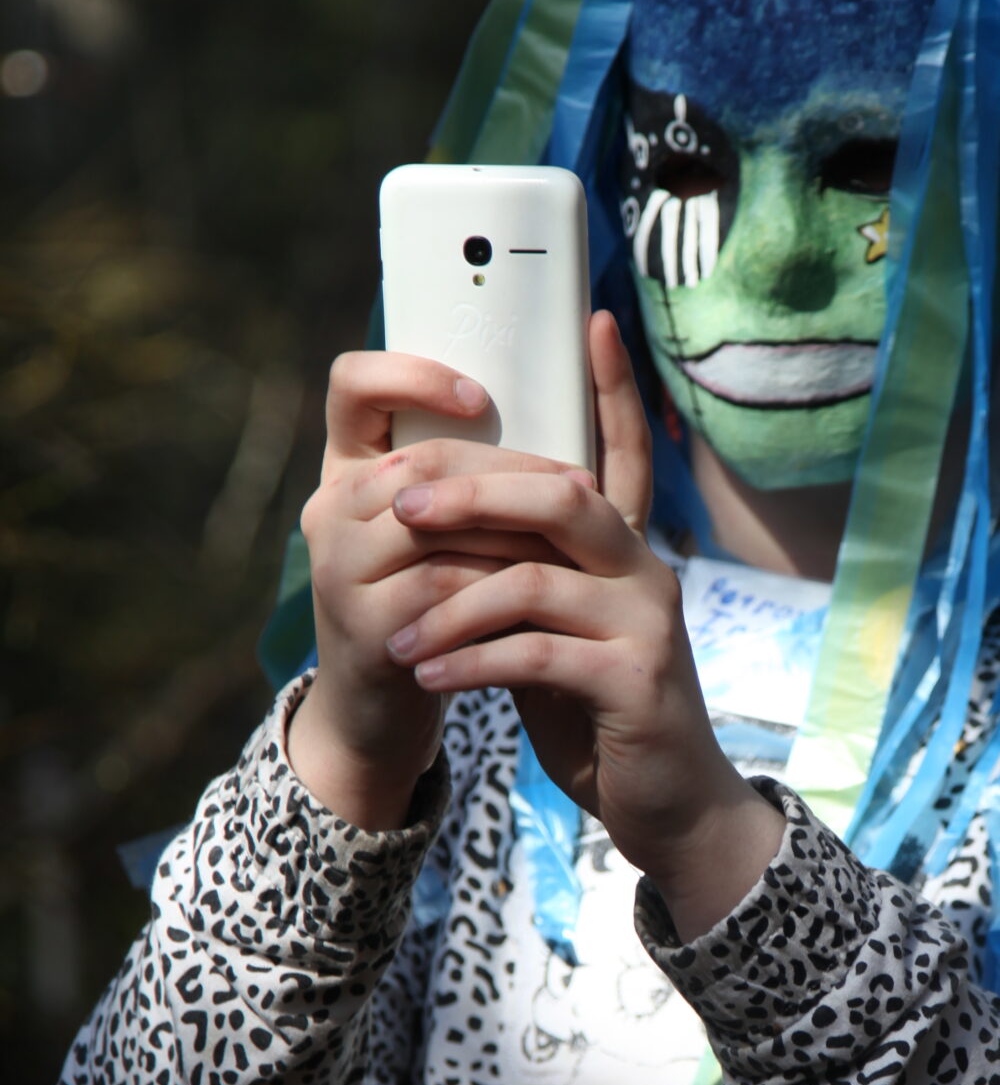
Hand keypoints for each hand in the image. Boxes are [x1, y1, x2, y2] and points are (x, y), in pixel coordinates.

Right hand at [289, 353, 558, 830]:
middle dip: (512, 469)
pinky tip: (554, 586)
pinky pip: (449, 587)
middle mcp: (329, 509)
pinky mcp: (364, 625)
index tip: (481, 398)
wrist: (381, 710)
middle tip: (583, 482)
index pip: (354, 384)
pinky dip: (508, 583)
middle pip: (424, 457)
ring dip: (522, 527)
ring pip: (443, 523)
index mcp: (345, 470)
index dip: (412, 375)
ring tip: (584, 533)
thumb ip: (470, 477)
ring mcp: (337, 568)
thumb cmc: (431, 606)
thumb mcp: (439, 533)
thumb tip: (566, 404)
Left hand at [383, 313, 783, 936]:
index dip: (615, 386)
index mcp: (628, 550)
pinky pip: (536, 654)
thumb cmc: (598, 713)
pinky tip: (431, 676)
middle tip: (401, 506)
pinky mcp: (636, 681)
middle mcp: (647, 571)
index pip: (626, 451)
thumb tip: (450, 512)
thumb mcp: (554, 630)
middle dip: (472, 489)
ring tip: (398, 637)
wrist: (666, 805)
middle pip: (561, 494)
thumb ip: (523, 573)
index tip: (595, 318)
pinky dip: (472, 663)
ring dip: (451, 605)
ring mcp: (648, 624)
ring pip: (535, 579)